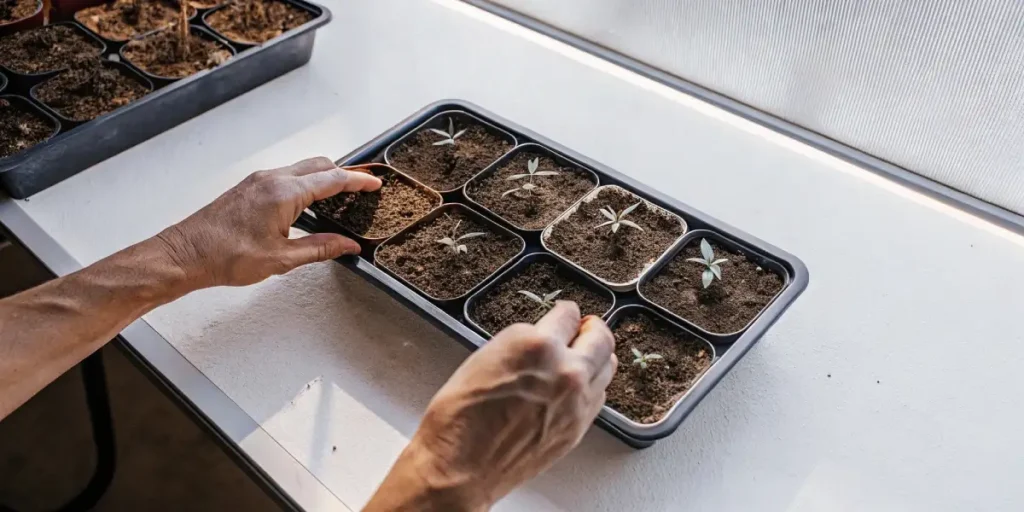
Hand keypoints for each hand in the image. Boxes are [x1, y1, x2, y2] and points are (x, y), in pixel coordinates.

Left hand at [156, 157, 380, 288]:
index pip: (332, 180)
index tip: (375, 183)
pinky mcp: (249, 187)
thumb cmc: (224, 257)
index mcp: (284, 194)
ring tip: (339, 195)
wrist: (185, 255)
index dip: (357, 181)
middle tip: (361, 188)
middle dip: (343, 174)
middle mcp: (271, 179)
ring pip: (301, 168)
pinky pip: (285, 176)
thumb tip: (347, 246)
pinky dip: (305, 182)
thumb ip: (320, 249)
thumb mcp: (282, 259)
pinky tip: (308, 201)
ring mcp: (258, 181)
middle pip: (319, 166)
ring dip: (323, 177)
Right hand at [365, 303, 616, 510]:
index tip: (566, 313)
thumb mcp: (485, 358)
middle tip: (587, 326)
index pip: (566, 315)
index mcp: (536, 345)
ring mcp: (576, 400)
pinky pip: (599, 396)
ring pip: (606, 365)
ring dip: (597, 356)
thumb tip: (539, 339)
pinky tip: (582, 384)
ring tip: (590, 353)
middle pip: (599, 337)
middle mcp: (564, 369)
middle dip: (592, 329)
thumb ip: (522, 345)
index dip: (565, 313)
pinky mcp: (578, 426)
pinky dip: (593, 385)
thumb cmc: (460, 419)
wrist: (461, 467)